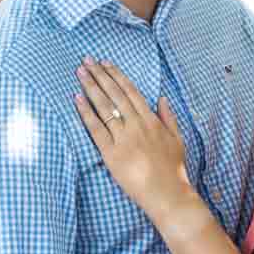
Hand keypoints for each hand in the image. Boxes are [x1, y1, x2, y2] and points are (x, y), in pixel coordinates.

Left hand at [75, 60, 194, 219]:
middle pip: (114, 94)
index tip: (106, 63)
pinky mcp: (111, 153)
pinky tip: (77, 98)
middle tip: (87, 60)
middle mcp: (136, 125)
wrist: (166, 193)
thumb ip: (168, 117)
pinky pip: (95, 128)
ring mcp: (123, 138)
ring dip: (90, 87)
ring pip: (104, 107)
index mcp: (151, 120)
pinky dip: (86, 112)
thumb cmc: (173, 169)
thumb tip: (162, 98)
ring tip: (80, 72)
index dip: (117, 76)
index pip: (130, 92)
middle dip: (100, 75)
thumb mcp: (176, 139)